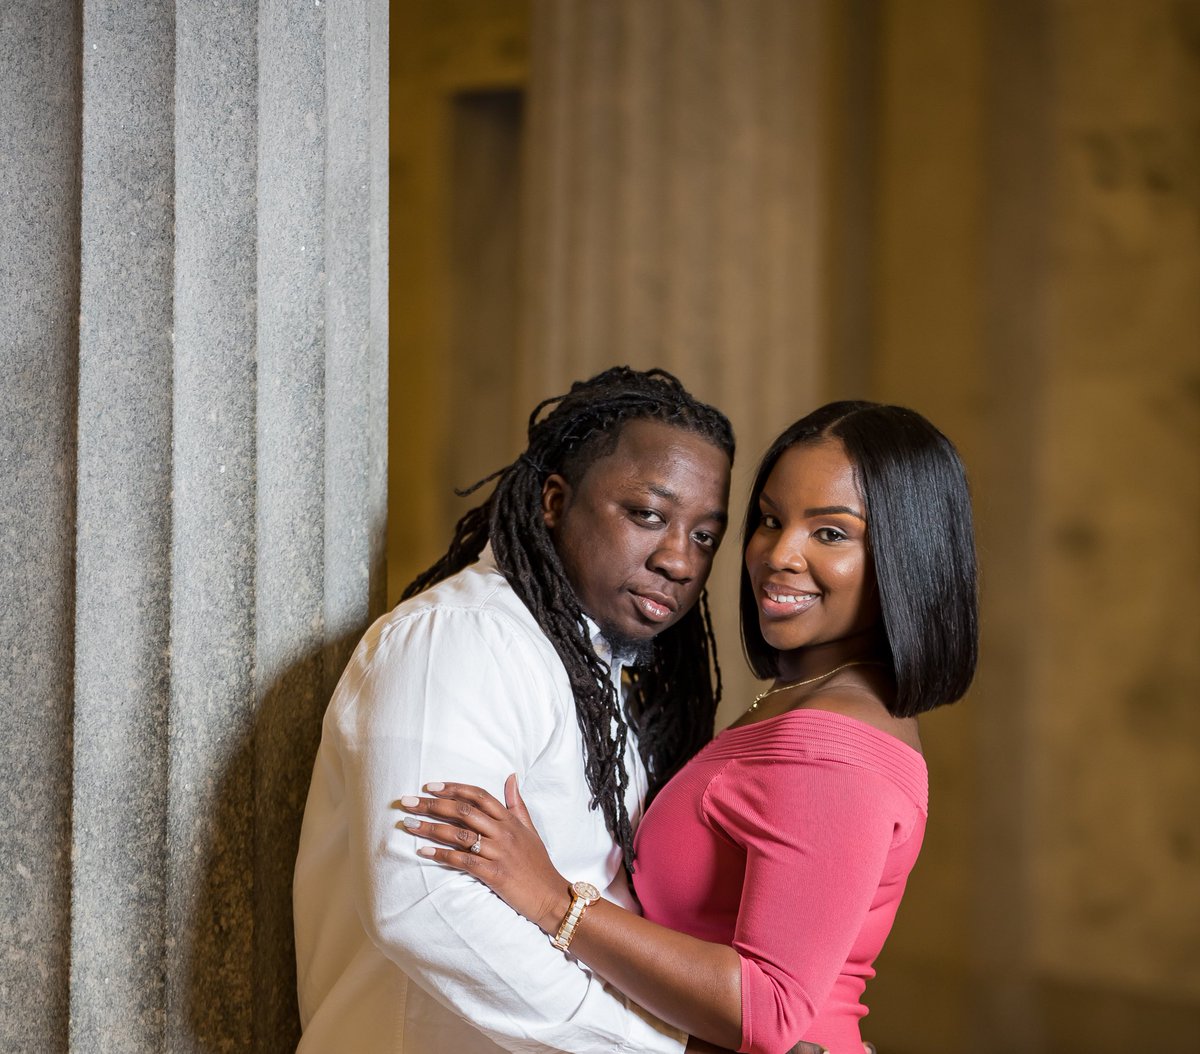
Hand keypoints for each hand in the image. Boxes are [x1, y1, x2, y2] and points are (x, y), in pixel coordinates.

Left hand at [398, 775, 570, 932]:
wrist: (551, 896)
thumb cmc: (538, 863)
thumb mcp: (530, 829)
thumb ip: (516, 804)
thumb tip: (511, 776)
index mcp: (510, 820)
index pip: (479, 796)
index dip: (453, 788)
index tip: (429, 786)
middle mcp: (503, 832)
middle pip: (463, 811)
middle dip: (431, 804)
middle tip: (407, 801)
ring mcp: (499, 853)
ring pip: (459, 834)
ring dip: (430, 828)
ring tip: (408, 824)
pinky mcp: (494, 874)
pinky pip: (463, 861)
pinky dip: (442, 855)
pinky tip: (424, 851)